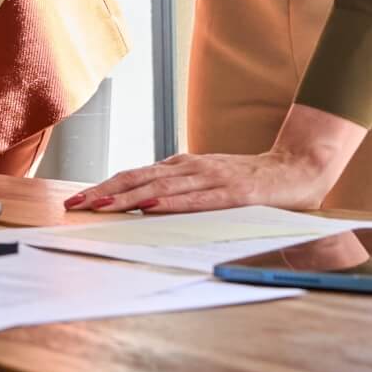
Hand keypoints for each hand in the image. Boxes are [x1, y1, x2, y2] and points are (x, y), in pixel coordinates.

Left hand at [64, 148, 335, 214]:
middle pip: (140, 178)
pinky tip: (152, 207)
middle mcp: (192, 167)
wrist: (295, 168)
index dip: (105, 186)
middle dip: (105, 191)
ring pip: (162, 188)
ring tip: (102, 205)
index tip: (78, 200)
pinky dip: (171, 203)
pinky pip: (196, 199)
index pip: (135, 174)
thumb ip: (179, 186)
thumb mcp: (207, 178)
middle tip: (76, 204)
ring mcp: (211, 178)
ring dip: (129, 197)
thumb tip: (143, 198)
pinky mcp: (232, 193)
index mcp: (183, 165)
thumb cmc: (249, 178)